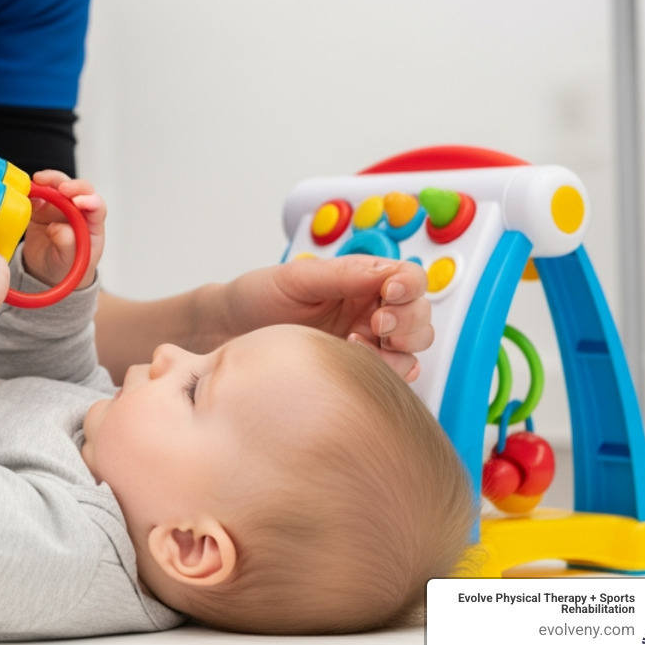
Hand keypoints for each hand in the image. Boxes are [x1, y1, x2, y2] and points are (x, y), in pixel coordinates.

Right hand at [20, 171, 105, 288]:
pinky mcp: (42, 206)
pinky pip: (38, 192)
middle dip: (70, 185)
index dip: (90, 201)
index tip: (79, 202)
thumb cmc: (66, 268)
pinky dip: (33, 189)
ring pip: (59, 185)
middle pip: (79, 190)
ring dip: (50, 180)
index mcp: (92, 225)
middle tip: (59, 188)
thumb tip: (57, 227)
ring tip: (38, 182)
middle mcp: (78, 211)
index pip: (97, 207)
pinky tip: (27, 193)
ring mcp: (59, 207)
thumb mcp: (69, 262)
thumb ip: (67, 246)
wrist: (46, 272)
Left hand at [214, 256, 431, 381]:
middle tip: (376, 322)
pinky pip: (394, 375)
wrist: (224, 333)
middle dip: (406, 319)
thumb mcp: (296, 279)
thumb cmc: (255, 299)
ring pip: (412, 347)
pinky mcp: (358, 370)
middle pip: (419, 314)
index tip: (392, 292)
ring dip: (399, 348)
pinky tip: (355, 362)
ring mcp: (365, 340)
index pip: (409, 277)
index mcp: (359, 279)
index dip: (409, 284)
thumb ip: (343, 274)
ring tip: (357, 343)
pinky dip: (388, 371)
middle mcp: (368, 308)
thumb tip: (386, 270)